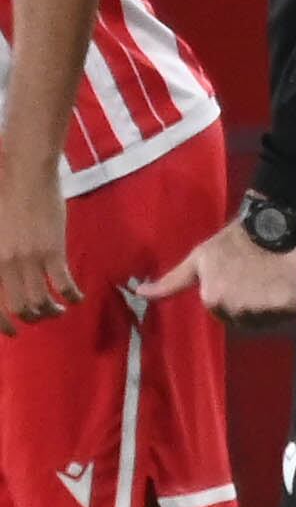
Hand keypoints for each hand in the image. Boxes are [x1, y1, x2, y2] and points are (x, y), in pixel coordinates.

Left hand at [0, 168, 73, 329]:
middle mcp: (4, 265)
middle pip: (19, 308)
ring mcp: (28, 259)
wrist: (24, 174)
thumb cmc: (2, 197)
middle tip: (41, 317)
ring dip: (51, 311)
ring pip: (40, 301)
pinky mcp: (52, 251)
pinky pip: (62, 284)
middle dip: (31, 318)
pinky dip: (72, 296)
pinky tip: (78, 297)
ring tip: (59, 309)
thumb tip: (6, 277)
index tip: (13, 332)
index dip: (3, 325)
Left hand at [146, 220, 295, 329]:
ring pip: (261, 320)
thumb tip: (139, 293)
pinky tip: (285, 288)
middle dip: (246, 303)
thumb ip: (172, 281)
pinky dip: (284, 307)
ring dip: (265, 308)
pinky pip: (282, 317)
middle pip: (240, 317)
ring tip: (271, 282)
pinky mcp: (285, 309)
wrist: (276, 228)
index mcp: (213, 297)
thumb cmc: (235, 240)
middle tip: (255, 279)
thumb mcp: (200, 258)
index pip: (219, 310)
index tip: (234, 280)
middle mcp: (235, 308)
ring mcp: (261, 310)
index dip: (228, 295)